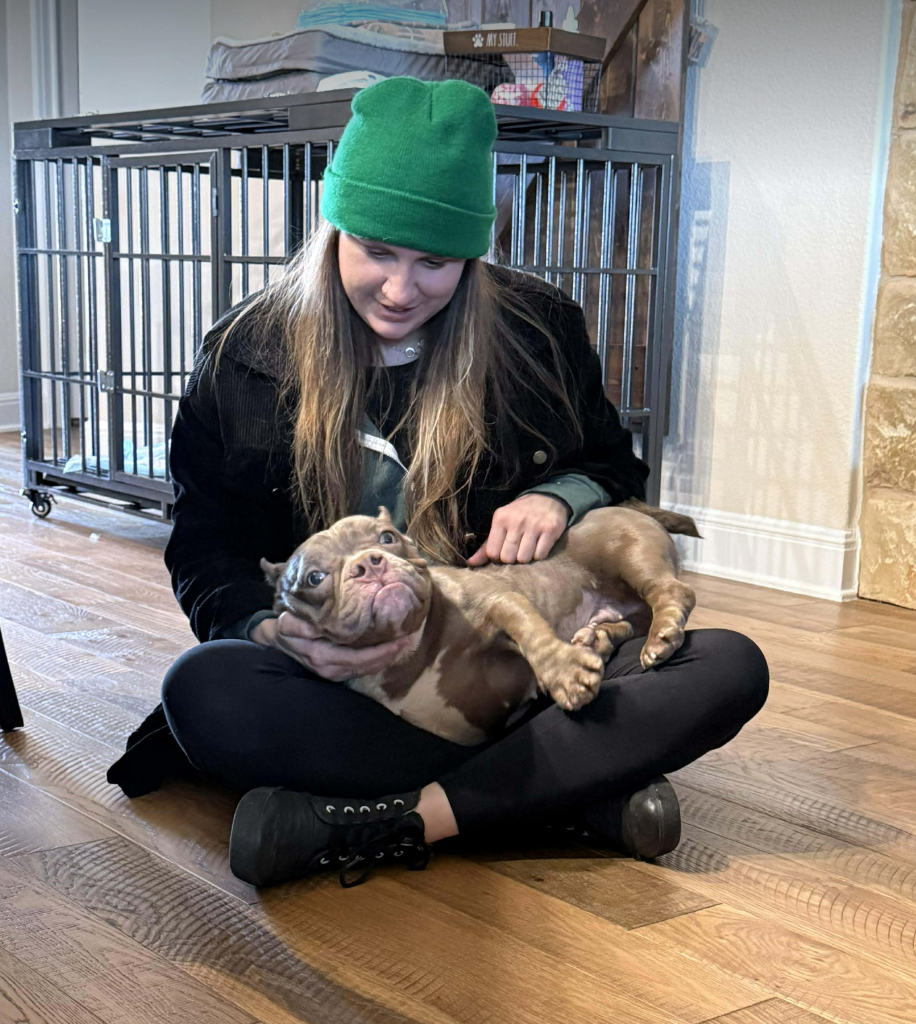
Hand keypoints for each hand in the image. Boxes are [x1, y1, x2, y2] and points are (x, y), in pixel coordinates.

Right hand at [250, 614, 412, 681]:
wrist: (274, 643)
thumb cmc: (284, 630)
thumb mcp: (287, 624)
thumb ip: (298, 625)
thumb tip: (315, 627)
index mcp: (323, 657)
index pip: (359, 657)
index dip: (382, 651)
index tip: (400, 640)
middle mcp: (331, 669)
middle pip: (368, 666)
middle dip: (390, 655)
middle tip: (409, 640)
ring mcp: (334, 673)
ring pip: (366, 669)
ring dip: (386, 658)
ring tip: (404, 644)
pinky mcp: (336, 671)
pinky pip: (361, 668)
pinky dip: (376, 660)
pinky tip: (388, 650)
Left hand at [466, 493, 569, 567]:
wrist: (547, 498)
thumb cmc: (519, 515)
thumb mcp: (501, 524)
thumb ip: (486, 545)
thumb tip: (470, 563)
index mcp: (500, 518)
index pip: (492, 552)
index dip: (497, 558)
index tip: (503, 552)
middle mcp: (517, 520)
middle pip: (508, 557)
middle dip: (512, 559)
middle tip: (516, 551)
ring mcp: (534, 524)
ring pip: (524, 558)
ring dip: (526, 558)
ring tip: (528, 548)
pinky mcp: (550, 529)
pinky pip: (540, 555)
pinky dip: (539, 555)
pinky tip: (538, 546)